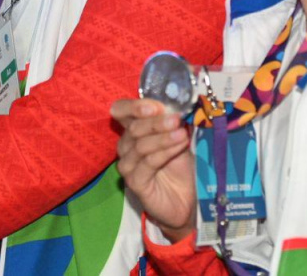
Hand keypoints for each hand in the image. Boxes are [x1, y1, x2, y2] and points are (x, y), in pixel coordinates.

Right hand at [111, 98, 195, 242]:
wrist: (185, 200)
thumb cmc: (179, 167)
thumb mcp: (178, 138)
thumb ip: (174, 123)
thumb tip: (177, 106)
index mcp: (132, 130)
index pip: (121, 111)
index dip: (134, 106)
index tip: (156, 106)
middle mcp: (125, 146)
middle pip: (133, 128)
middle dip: (156, 122)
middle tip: (175, 119)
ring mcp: (128, 165)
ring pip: (140, 145)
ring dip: (163, 137)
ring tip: (183, 134)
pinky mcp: (134, 182)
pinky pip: (148, 163)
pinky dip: (165, 151)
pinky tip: (180, 145)